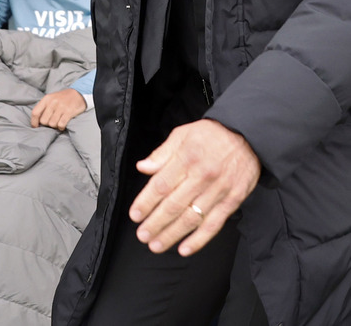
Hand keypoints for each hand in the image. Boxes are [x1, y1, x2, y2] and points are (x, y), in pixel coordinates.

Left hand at [30, 88, 86, 129]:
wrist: (78, 94)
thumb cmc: (62, 98)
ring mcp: (61, 107)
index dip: (34, 122)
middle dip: (47, 124)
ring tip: (58, 122)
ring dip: (55, 126)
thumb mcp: (51, 98)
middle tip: (51, 122)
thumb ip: (44, 107)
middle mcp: (53, 102)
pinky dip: (61, 127)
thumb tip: (37, 120)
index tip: (35, 127)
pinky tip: (62, 125)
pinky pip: (61, 124)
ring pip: (52, 124)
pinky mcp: (69, 112)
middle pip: (43, 121)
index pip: (35, 112)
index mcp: (46, 99)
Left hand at [129, 119, 259, 255]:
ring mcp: (218, 191)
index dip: (146, 202)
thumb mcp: (181, 134)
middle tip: (142, 235)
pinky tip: (185, 249)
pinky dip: (199, 240)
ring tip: (157, 245)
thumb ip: (161, 154)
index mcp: (186, 158)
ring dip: (172, 235)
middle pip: (174, 205)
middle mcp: (201, 176)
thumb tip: (142, 167)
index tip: (134, 215)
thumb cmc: (210, 135)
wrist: (248, 136)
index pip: (161, 185)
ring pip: (192, 218)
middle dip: (156, 223)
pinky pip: (214, 225)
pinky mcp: (233, 201)